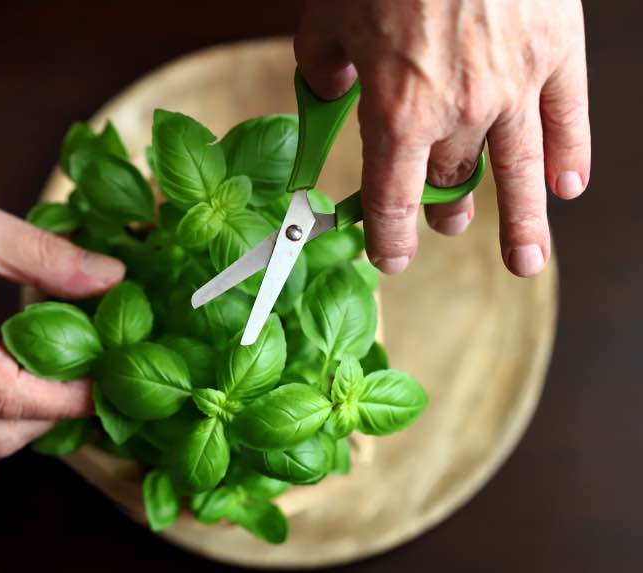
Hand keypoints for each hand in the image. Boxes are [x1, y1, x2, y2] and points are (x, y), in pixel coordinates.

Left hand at [295, 0, 589, 276]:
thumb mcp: (326, 17)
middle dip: (446, 207)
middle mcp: (460, 111)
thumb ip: (322, 66)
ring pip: (520, 170)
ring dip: (524, 222)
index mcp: (397, 111)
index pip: (391, 197)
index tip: (390, 259)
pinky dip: (571, 155)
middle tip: (449, 224)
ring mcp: (515, 84)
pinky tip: (569, 186)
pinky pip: (569, 117)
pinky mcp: (556, 50)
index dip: (388, 237)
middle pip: (453, 180)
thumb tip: (329, 88)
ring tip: (527, 262)